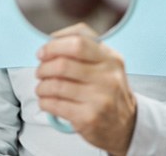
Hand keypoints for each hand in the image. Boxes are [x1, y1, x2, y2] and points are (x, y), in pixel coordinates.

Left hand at [35, 24, 136, 155]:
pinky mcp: (89, 118)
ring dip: (42, 86)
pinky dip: (44, 102)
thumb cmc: (108, 90)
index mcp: (111, 59)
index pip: (78, 42)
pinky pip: (55, 105)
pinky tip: (46, 101)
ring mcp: (99, 99)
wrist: (125, 125)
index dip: (54, 46)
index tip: (43, 52)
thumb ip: (84, 47)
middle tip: (40, 72)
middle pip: (63, 65)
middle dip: (44, 68)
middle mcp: (108, 78)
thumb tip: (52, 40)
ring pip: (56, 85)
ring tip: (42, 88)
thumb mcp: (106, 63)